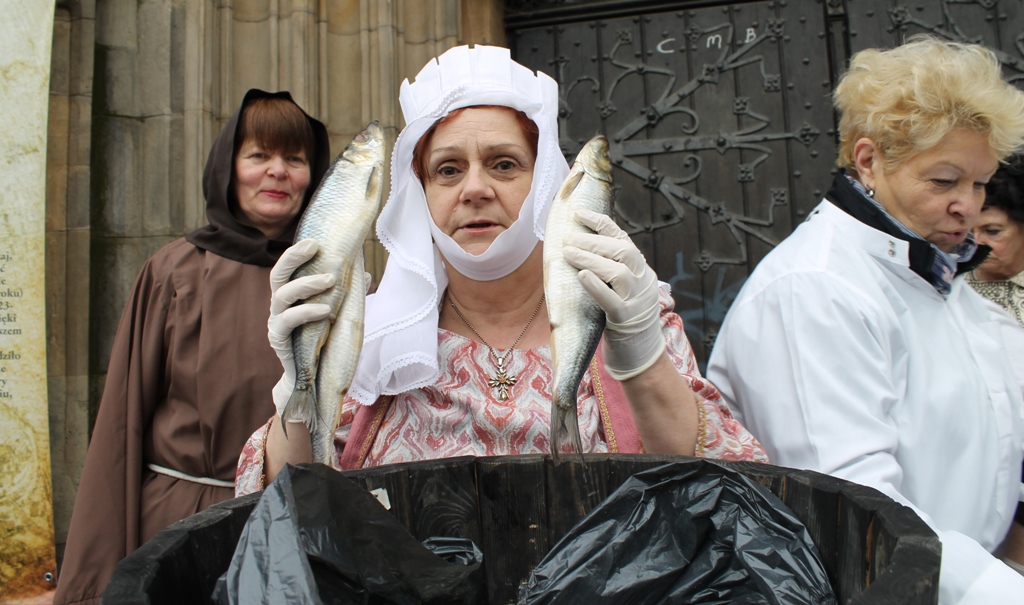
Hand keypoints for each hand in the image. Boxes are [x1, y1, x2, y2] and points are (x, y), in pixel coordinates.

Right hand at [268, 239, 333, 416]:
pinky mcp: (278, 338)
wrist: (312, 377)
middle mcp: (279, 304)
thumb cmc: (324, 339)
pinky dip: (307, 312)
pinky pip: (288, 321)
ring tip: (330, 280)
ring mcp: (276, 321)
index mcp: (290, 294)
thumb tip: (364, 273)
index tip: (314, 240)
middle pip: (277, 274)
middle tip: (314, 246)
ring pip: (282, 294)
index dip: (296, 252)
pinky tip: (326, 310)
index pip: (288, 267)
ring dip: (306, 284)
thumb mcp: (338, 312)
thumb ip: (347, 294)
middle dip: (293, 257)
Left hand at [562, 208, 664, 380]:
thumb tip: (578, 248)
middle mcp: (644, 282)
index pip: (623, 240)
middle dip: (593, 241)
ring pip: (618, 272)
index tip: (579, 214)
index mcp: (642, 271)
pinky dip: (596, 286)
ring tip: (568, 253)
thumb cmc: (624, 320)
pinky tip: (581, 276)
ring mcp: (637, 301)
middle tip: (568, 238)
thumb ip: (610, 270)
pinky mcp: (627, 321)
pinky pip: (612, 300)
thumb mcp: (622, 290)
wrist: (641, 355)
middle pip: (623, 252)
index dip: (601, 224)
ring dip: (591, 259)